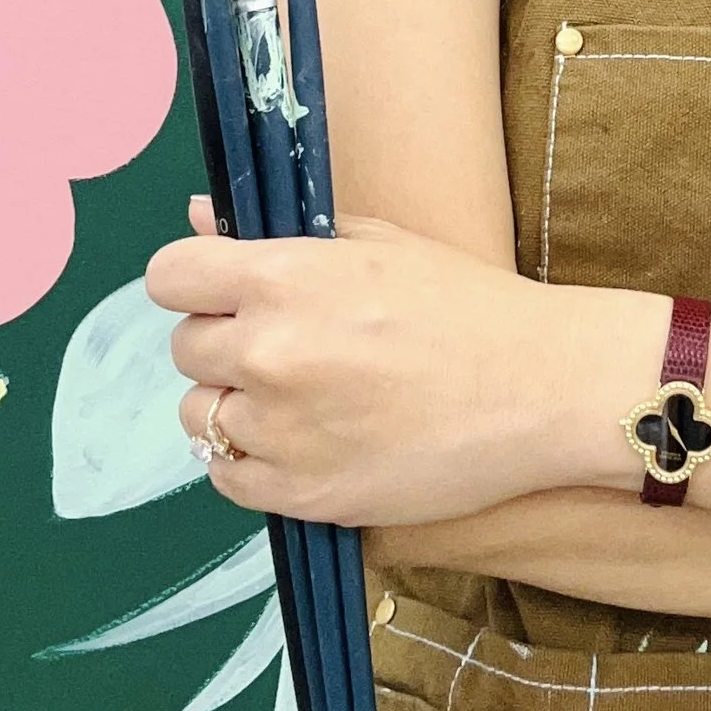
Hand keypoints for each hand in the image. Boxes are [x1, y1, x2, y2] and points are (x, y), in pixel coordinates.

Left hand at [150, 213, 551, 526]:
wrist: (542, 389)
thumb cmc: (469, 306)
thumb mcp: (379, 243)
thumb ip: (280, 234)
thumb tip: (200, 216)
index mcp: (282, 279)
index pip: (168, 277)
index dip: (194, 284)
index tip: (224, 294)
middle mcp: (269, 352)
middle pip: (186, 349)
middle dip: (227, 345)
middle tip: (293, 350)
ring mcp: (281, 430)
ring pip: (201, 418)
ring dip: (238, 407)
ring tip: (304, 403)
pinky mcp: (300, 494)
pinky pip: (227, 478)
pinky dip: (255, 463)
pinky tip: (306, 443)